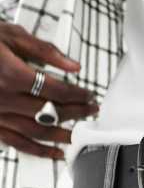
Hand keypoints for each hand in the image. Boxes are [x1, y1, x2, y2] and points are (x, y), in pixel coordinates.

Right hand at [0, 21, 98, 158]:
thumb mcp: (10, 34)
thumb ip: (44, 51)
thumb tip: (73, 67)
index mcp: (11, 73)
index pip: (56, 90)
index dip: (77, 95)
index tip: (89, 95)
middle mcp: (3, 98)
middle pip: (50, 111)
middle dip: (76, 113)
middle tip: (91, 111)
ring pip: (36, 131)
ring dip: (62, 135)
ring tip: (79, 134)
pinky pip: (17, 142)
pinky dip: (39, 151)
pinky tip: (56, 153)